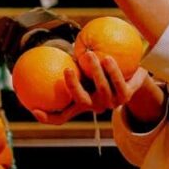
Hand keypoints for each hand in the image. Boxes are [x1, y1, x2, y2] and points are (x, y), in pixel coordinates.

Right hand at [30, 51, 149, 124]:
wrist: (134, 74)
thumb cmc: (103, 68)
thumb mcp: (83, 68)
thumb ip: (69, 63)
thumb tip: (43, 51)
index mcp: (82, 103)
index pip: (62, 116)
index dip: (47, 117)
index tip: (34, 109)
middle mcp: (95, 105)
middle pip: (81, 101)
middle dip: (74, 86)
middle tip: (68, 68)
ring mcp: (112, 103)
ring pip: (102, 89)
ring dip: (95, 71)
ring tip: (89, 54)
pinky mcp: (126, 96)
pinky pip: (118, 83)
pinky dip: (113, 70)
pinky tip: (108, 57)